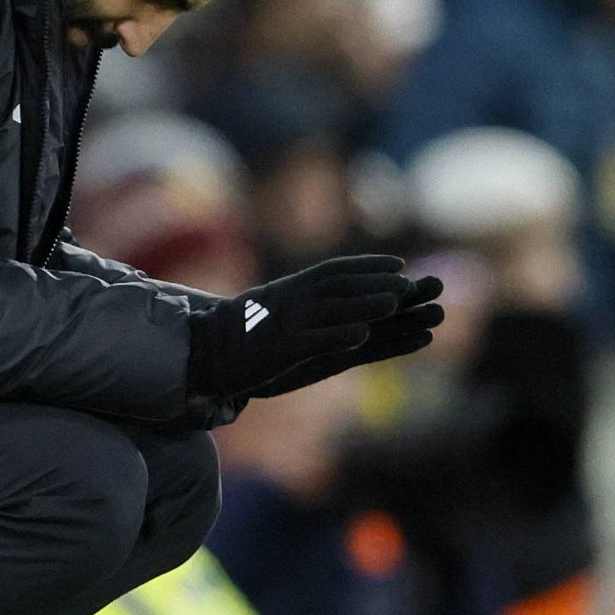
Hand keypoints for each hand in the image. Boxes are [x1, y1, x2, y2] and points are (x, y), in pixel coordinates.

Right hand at [185, 255, 411, 400]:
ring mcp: (284, 324)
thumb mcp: (271, 308)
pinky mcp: (278, 350)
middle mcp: (290, 301)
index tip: (398, 264)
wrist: (203, 350)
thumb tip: (327, 297)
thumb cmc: (240, 332)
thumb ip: (298, 300)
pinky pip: (312, 341)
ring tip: (395, 302)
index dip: (367, 266)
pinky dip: (337, 335)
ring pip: (331, 310)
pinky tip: (362, 335)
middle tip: (411, 283)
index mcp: (290, 290)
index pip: (334, 271)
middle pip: (340, 287)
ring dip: (365, 304)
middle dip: (376, 282)